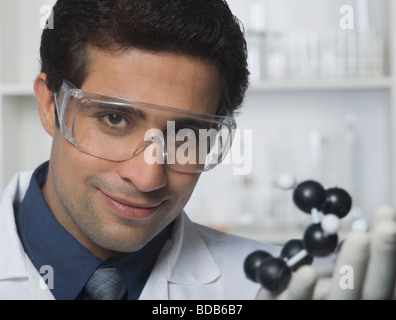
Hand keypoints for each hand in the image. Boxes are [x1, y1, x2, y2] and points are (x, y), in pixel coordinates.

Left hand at [256, 205, 395, 299]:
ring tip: (360, 237)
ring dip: (351, 267)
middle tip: (388, 229)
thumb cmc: (324, 286)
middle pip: (373, 289)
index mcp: (369, 296)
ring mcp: (325, 310)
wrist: (284, 305)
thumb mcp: (344, 268)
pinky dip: (303, 289)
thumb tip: (385, 212)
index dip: (390, 251)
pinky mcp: (292, 308)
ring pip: (342, 295)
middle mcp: (353, 306)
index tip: (388, 213)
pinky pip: (298, 301)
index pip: (387, 276)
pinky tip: (307, 272)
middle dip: (382, 259)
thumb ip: (362, 246)